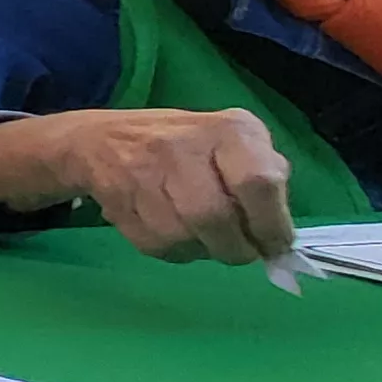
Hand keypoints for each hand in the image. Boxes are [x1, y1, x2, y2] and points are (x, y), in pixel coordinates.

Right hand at [0, 108, 296, 265]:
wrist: (101, 140)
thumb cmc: (188, 145)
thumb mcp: (235, 143)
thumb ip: (265, 178)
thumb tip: (280, 236)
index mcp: (226, 129)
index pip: (258, 182)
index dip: (271, 224)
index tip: (275, 246)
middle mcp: (181, 145)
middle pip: (215, 217)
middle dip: (236, 248)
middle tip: (242, 252)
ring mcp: (143, 173)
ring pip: (183, 237)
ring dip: (203, 250)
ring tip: (207, 239)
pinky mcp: (117, 201)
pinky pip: (156, 246)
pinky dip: (175, 251)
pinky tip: (177, 233)